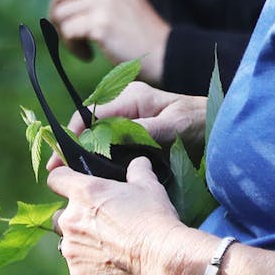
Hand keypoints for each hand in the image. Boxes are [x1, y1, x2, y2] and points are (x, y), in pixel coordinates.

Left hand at [48, 156, 196, 274]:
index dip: (63, 177)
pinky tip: (110, 261)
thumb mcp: (149, 186)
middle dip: (75, 216)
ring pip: (67, 241)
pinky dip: (89, 263)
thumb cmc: (153, 218)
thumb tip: (139, 163)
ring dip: (81, 241)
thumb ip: (138, 170)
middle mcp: (71, 220)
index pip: (55, 178)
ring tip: (107, 244)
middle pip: (60, 214)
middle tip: (99, 220)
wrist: (161, 259)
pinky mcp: (78, 273)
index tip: (71, 181)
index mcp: (83, 193)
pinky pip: (77, 264)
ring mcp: (72, 248)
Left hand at [49, 0, 168, 82]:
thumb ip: (101, 6)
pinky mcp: (102, 23)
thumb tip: (65, 14)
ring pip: (62, 14)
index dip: (64, 7)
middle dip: (56, 16)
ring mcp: (106, 3)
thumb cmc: (146, 45)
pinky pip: (69, 31)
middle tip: (69, 37)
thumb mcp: (124, 13)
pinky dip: (73, 48)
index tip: (72, 28)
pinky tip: (89, 57)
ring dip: (66, 37)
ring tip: (85, 51)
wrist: (169, 58)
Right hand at [49, 82, 207, 171]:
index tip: (59, 160)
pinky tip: (91, 174)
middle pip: (87, 125)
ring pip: (95, 135)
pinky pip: (108, 141)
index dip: (71, 136)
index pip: (89, 114)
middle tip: (54, 173)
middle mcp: (125, 103)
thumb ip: (144, 130)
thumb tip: (112, 138)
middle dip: (71, 146)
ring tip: (67, 177)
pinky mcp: (134, 130)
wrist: (220, 125)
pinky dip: (97, 156)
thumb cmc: (199, 122)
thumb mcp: (173, 126)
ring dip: (82, 153)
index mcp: (131, 97)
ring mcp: (129, 116)